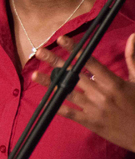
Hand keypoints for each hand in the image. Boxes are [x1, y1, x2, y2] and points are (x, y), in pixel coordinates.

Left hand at [32, 34, 134, 152]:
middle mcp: (101, 94)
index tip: (61, 39)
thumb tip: (132, 36)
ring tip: (34, 75)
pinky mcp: (91, 122)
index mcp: (113, 82)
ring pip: (67, 92)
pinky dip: (58, 107)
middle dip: (55, 62)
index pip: (90, 62)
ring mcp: (95, 109)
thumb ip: (132, 59)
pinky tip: (45, 100)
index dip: (75, 50)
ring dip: (50, 83)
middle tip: (40, 52)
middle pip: (74, 74)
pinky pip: (71, 113)